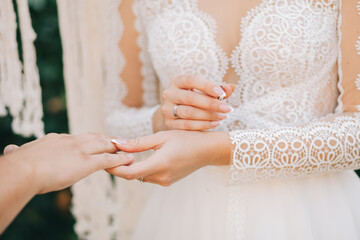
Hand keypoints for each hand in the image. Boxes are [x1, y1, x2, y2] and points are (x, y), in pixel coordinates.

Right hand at [3, 133, 133, 193]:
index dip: (87, 139)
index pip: (76, 138)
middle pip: (95, 137)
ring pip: (105, 145)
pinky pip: (109, 160)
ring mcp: (81, 151)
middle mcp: (71, 141)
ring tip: (128, 148)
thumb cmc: (17, 166)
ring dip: (117, 146)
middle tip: (117, 140)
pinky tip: (129, 160)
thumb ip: (19, 152)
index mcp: (56, 140)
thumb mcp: (19, 155)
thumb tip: (9, 149)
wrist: (23, 170)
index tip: (93, 140)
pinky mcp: (87, 162)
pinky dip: (121, 159)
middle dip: (107, 139)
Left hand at [108, 131, 230, 185]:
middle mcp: (162, 176)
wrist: (207, 150)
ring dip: (131, 167)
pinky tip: (139, 158)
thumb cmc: (187, 139)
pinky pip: (149, 177)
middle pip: (133, 176)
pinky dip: (142, 169)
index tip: (105, 159)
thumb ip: (138, 143)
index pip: (130, 173)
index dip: (114, 168)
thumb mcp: (162, 137)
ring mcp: (165, 181)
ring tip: (124, 153)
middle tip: (112, 152)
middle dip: (120, 166)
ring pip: (140, 177)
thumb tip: (117, 143)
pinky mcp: (168, 182)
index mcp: (160, 164)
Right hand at [153, 75, 234, 131]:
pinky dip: (203, 125)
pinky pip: (187, 125)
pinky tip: (215, 123)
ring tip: (223, 116)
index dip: (207, 86)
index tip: (222, 93)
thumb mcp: (204, 92)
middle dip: (211, 104)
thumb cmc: (193, 100)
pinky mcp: (168, 124)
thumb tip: (231, 87)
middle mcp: (168, 94)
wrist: (174, 115)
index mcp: (177, 81)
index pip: (191, 80)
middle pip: (191, 98)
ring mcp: (167, 109)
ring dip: (209, 115)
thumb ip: (217, 89)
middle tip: (227, 108)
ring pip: (189, 113)